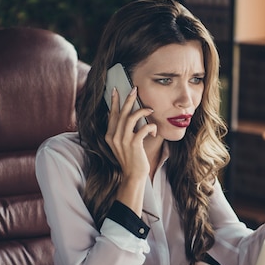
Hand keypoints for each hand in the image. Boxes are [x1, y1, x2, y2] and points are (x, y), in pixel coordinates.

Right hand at [104, 87, 155, 214]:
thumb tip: (124, 116)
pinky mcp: (134, 144)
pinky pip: (143, 128)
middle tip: (134, 89)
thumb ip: (121, 131)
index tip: (115, 90)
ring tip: (150, 109)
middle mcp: (114, 137)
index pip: (111, 115)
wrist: (133, 175)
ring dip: (142, 111)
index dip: (113, 102)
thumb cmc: (131, 159)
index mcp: (110, 136)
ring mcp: (123, 141)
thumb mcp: (122, 144)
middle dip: (128, 99)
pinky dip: (151, 126)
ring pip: (130, 118)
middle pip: (121, 113)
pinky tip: (154, 130)